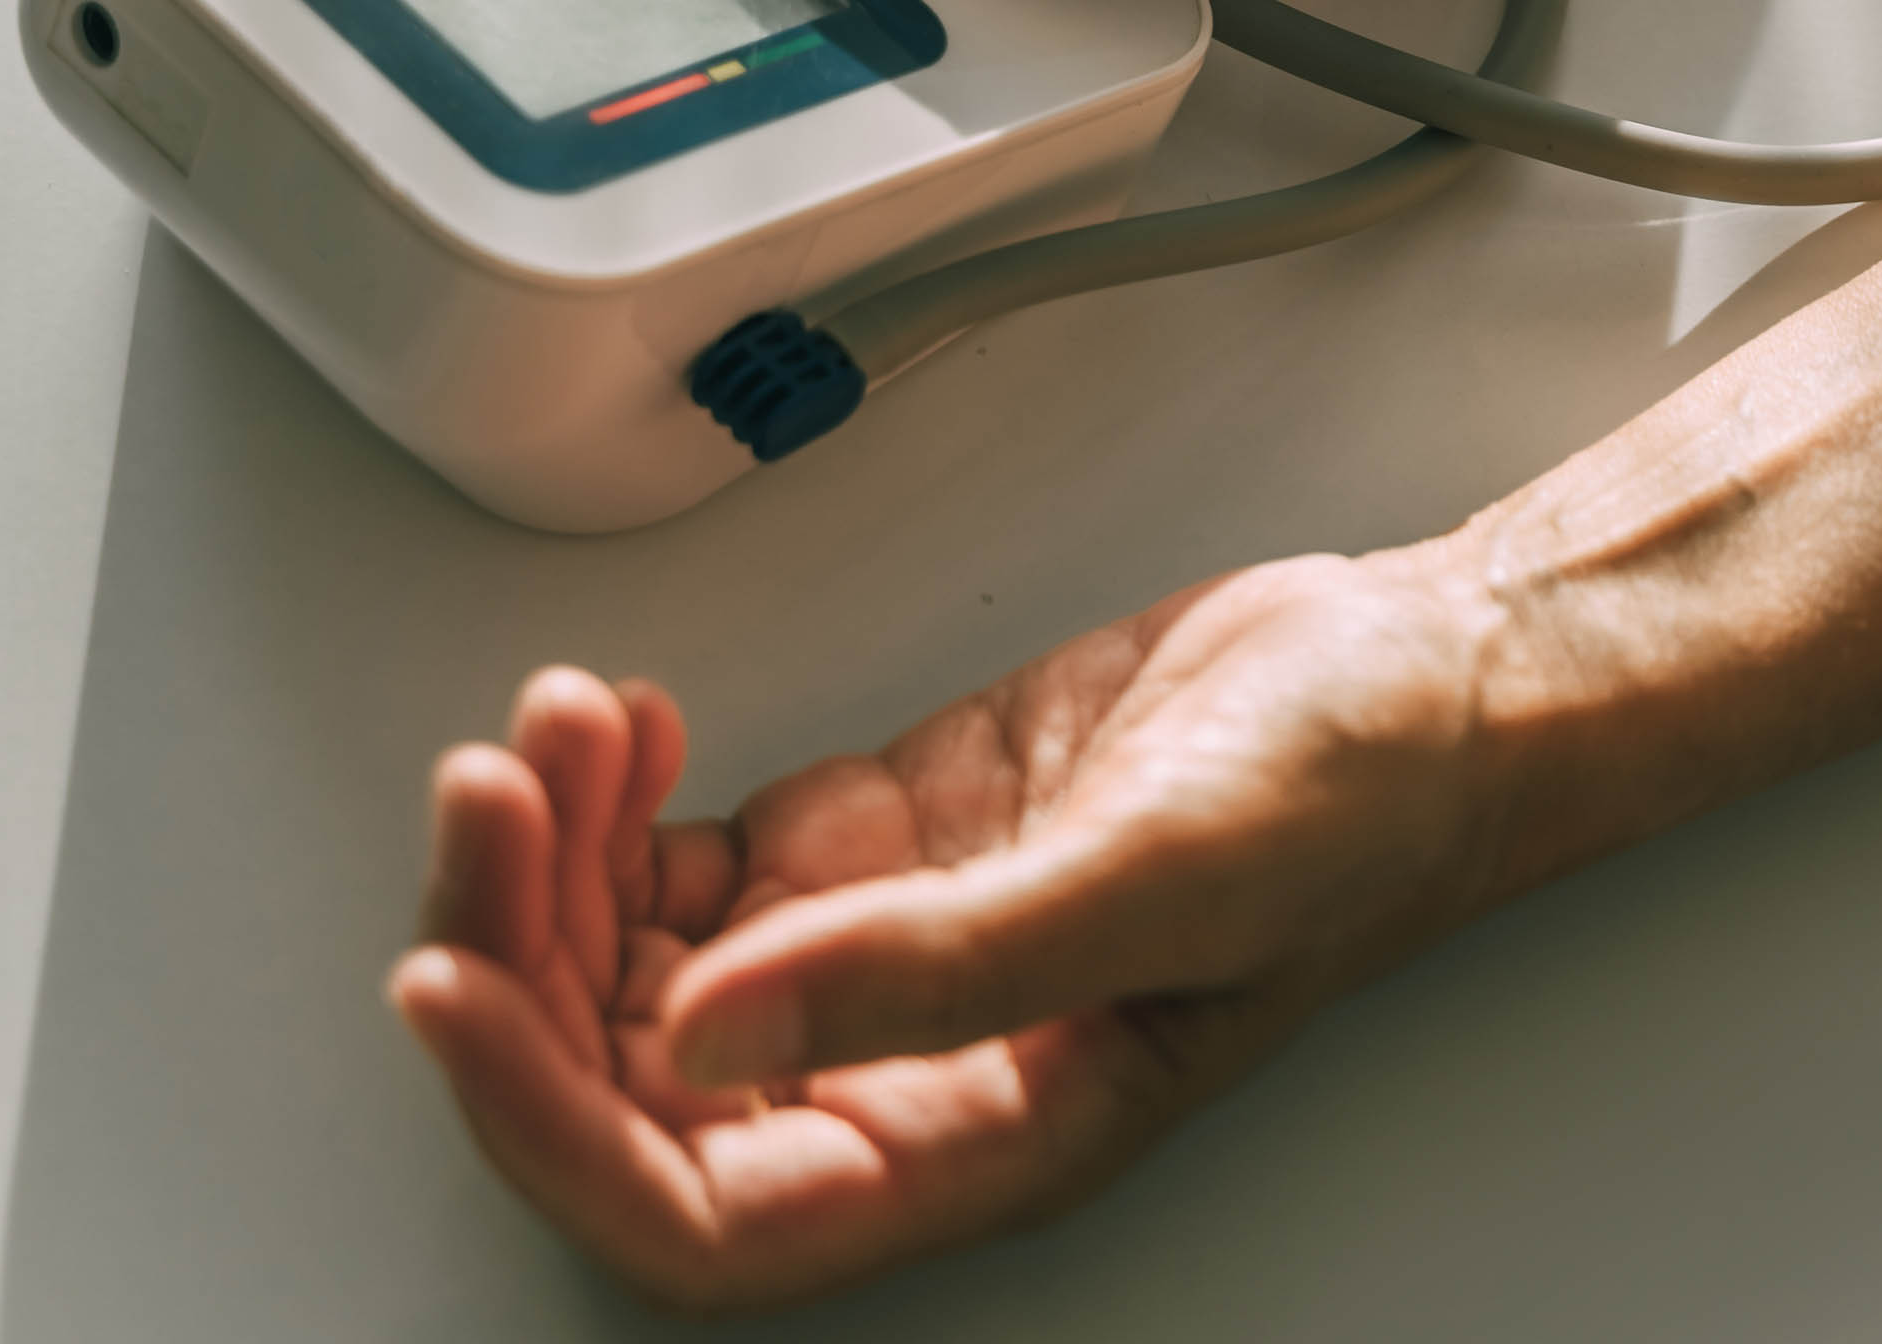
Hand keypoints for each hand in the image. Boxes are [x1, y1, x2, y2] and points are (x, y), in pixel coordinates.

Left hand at [387, 551, 1511, 1311]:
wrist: (1427, 671)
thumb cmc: (1356, 799)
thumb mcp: (1156, 878)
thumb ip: (935, 969)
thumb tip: (705, 1029)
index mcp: (974, 1140)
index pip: (693, 1210)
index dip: (548, 1128)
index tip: (454, 987)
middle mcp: (905, 1074)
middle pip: (624, 1085)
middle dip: (518, 949)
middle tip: (489, 795)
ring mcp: (879, 952)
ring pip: (629, 965)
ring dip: (553, 856)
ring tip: (558, 726)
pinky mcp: (876, 845)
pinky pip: (682, 864)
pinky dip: (617, 797)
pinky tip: (619, 718)